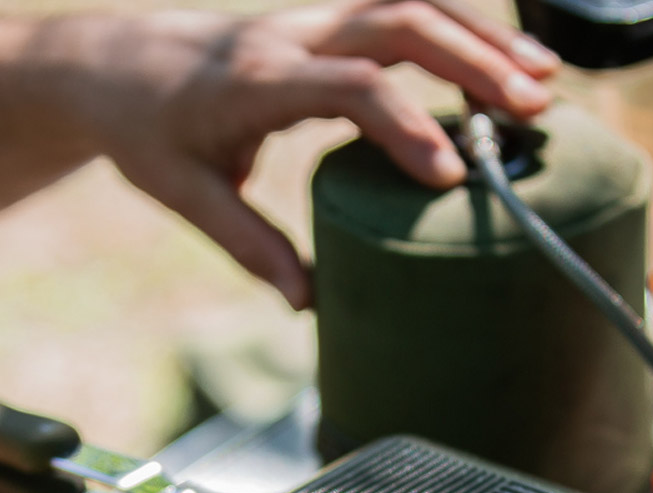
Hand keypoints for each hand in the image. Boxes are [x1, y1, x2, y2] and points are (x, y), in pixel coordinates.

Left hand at [0, 1, 555, 311]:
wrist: (112, 67)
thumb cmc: (146, 133)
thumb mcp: (185, 196)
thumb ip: (249, 243)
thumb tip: (307, 302)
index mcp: (254, 81)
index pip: (348, 87)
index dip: (405, 125)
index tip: (449, 175)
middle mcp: (289, 37)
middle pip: (399, 22)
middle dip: (473, 61)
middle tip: (531, 111)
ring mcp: (308, 20)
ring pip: (409, 3)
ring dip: (478, 36)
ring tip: (540, 81)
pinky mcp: (320, 24)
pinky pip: (398, 13)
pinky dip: (453, 32)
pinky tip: (493, 64)